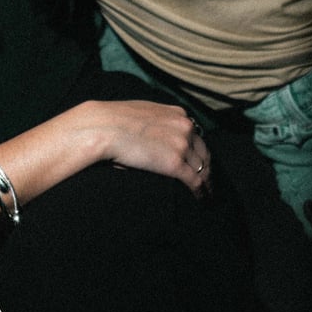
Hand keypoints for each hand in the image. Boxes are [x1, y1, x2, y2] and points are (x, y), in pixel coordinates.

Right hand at [87, 99, 210, 197]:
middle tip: (208, 180)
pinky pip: (195, 181)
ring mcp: (181, 145)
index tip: (199, 160)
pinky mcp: (175, 163)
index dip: (198, 150)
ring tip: (207, 193)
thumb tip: (154, 137)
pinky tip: (201, 199)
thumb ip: (156, 122)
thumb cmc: (113, 120)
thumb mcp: (141, 112)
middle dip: (206, 167)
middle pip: (203, 152)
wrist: (103, 127)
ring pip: (203, 168)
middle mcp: (184, 127)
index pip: (195, 135)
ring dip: (206, 182)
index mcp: (176, 114)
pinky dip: (201, 192)